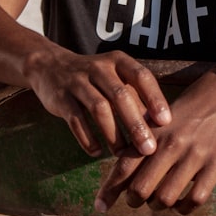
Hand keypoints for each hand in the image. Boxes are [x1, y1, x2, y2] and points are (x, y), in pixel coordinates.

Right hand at [23, 50, 171, 156]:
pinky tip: (96, 152)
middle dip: (135, 124)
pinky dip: (87, 138)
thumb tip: (158, 127)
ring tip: (121, 154)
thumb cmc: (95, 79)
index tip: (165, 122)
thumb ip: (135, 99)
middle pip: (120, 95)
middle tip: (148, 148)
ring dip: (113, 134)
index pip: (141, 76)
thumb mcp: (116, 79)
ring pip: (99, 108)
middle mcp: (99, 68)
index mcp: (118, 61)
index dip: (154, 98)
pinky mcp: (60, 97)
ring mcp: (77, 81)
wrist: (50, 66)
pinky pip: (75, 120)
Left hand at [94, 69, 215, 213]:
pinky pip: (195, 199)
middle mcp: (171, 146)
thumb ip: (141, 140)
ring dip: (158, 205)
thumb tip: (122, 170)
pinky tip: (182, 204)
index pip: (124, 167)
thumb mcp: (160, 118)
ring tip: (159, 201)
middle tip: (135, 201)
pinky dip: (184, 208)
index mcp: (154, 133)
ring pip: (166, 198)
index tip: (99, 206)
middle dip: (134, 200)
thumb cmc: (189, 107)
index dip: (110, 190)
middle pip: (141, 188)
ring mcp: (195, 157)